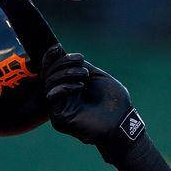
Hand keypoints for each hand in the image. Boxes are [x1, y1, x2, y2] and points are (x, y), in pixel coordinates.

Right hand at [42, 46, 142, 162]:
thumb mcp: (97, 77)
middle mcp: (61, 98)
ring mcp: (59, 108)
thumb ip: (80, 66)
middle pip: (48, 75)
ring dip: (66, 74)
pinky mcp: (59, 119)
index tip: (57, 47)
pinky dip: (64, 88)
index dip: (51, 58)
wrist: (122, 122)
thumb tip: (63, 54)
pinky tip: (81, 86)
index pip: (52, 71)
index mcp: (69, 88)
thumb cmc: (114, 101)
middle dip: (62, 63)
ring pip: (49, 84)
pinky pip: (52, 98)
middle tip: (80, 60)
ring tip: (85, 74)